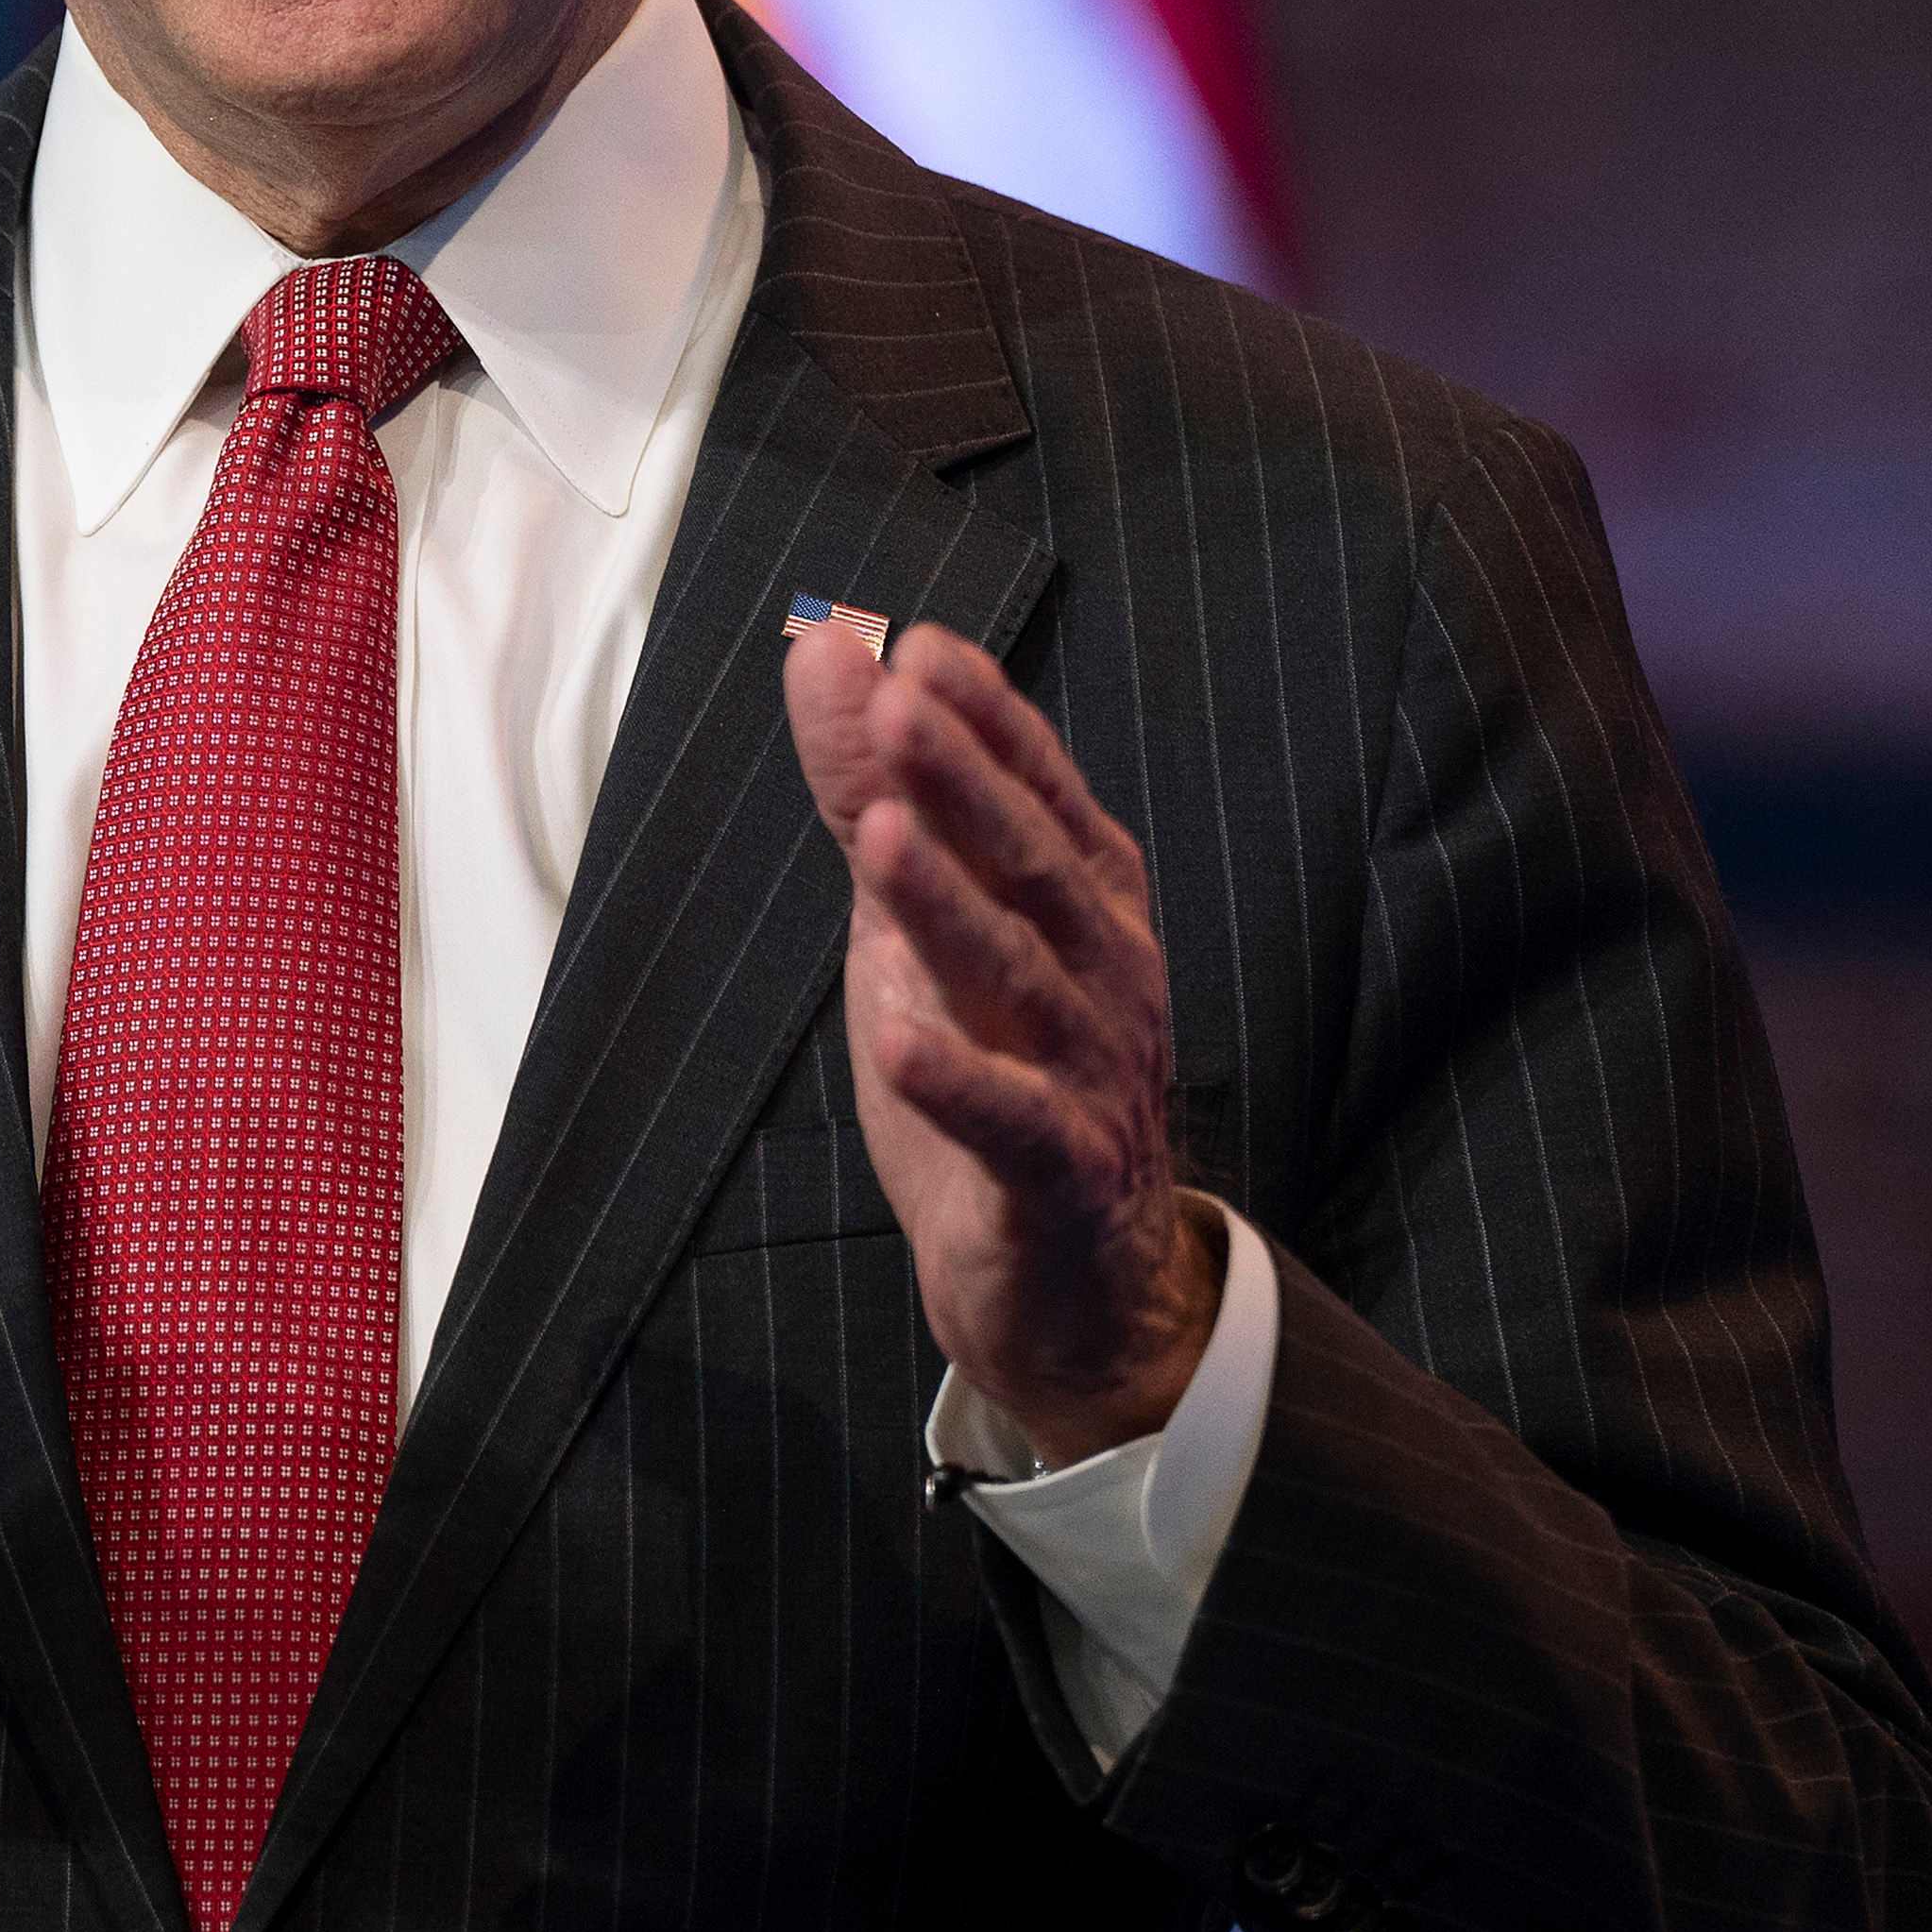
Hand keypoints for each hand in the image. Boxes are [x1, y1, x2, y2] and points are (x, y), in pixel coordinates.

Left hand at [787, 621, 1214, 1461]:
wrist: (1075, 1283)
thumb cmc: (996, 1073)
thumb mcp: (915, 924)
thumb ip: (873, 792)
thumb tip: (830, 650)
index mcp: (1079, 904)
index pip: (1037, 792)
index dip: (987, 721)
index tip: (919, 647)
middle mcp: (1102, 973)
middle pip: (1033, 866)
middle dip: (966, 784)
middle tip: (901, 705)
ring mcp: (1091, 1075)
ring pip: (1021, 979)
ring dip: (951, 907)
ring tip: (881, 837)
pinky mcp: (1061, 1176)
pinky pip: (1016, 1124)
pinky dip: (959, 1081)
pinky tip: (898, 1042)